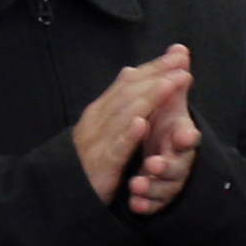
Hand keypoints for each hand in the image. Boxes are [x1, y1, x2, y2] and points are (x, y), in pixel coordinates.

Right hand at [73, 46, 192, 204]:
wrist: (64, 191)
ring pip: (124, 115)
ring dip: (150, 97)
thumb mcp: (106, 129)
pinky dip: (128, 135)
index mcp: (100, 111)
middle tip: (181, 63)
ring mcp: (97, 141)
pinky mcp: (101, 165)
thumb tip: (135, 74)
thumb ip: (122, 105)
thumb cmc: (90, 158)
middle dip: (157, 75)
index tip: (178, 54)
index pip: (128, 82)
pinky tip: (143, 124)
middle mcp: (97, 120)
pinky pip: (116, 148)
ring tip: (170, 83)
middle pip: (128, 92)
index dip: (154, 67)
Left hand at [122, 83, 201, 215]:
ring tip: (137, 184)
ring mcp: (167, 182)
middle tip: (152, 164)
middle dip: (165, 165)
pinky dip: (145, 204)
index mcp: (181, 139)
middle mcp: (178, 160)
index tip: (182, 136)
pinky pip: (153, 205)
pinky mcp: (156, 199)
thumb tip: (180, 49)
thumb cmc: (166, 131)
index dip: (184, 138)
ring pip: (164, 188)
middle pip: (177, 166)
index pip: (187, 138)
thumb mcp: (171, 108)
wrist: (160, 165)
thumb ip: (173, 83)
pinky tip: (135, 204)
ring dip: (152, 187)